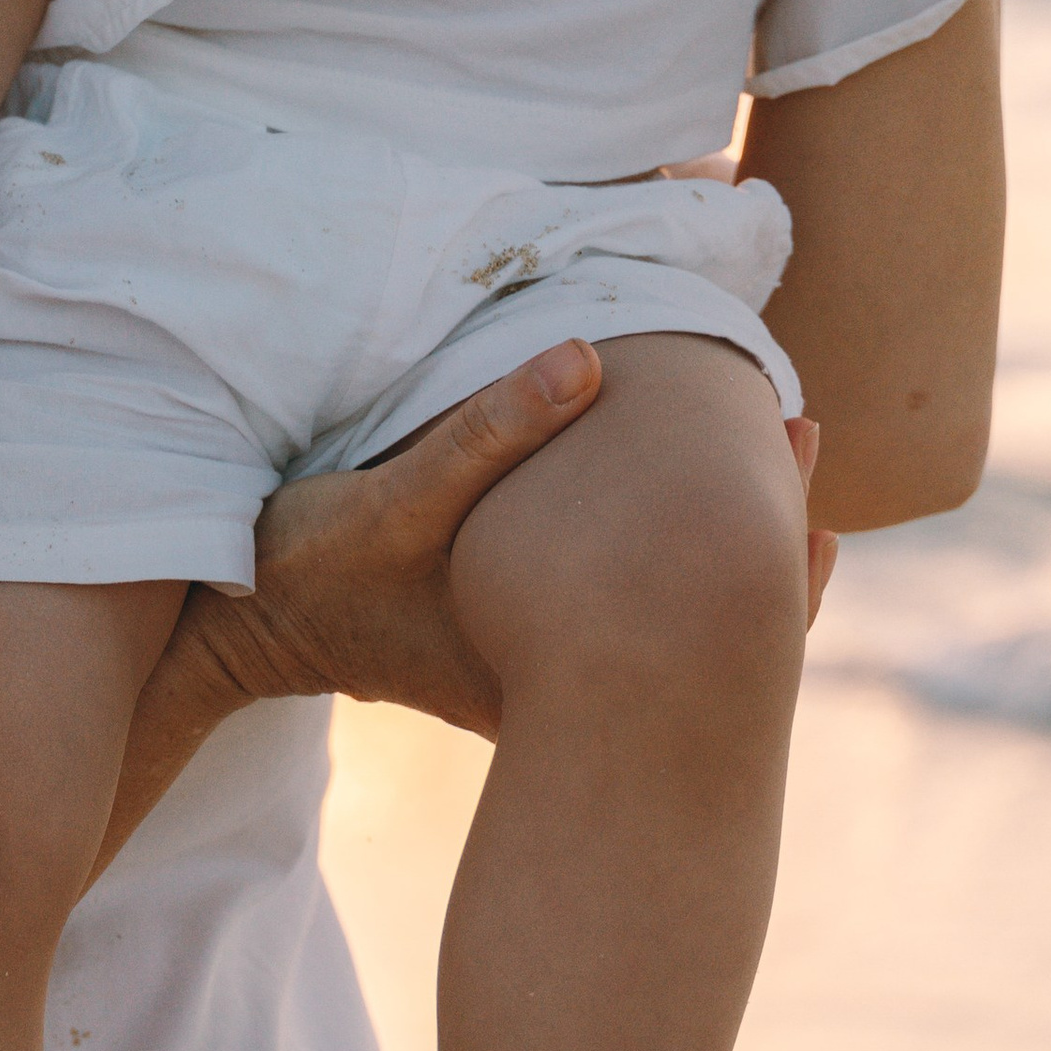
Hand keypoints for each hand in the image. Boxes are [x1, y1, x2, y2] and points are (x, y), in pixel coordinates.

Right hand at [172, 354, 835, 741]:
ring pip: (671, 625)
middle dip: (763, 529)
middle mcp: (561, 690)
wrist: (246, 636)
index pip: (704, 627)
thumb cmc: (315, 572)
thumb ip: (485, 432)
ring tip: (773, 454)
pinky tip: (681, 499)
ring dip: (718, 542)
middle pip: (708, 629)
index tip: (800, 441)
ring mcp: (544, 679)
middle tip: (804, 432)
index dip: (771, 542)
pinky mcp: (522, 658)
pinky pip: (627, 616)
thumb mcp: (391, 498)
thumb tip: (588, 360)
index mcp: (554, 663)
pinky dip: (666, 559)